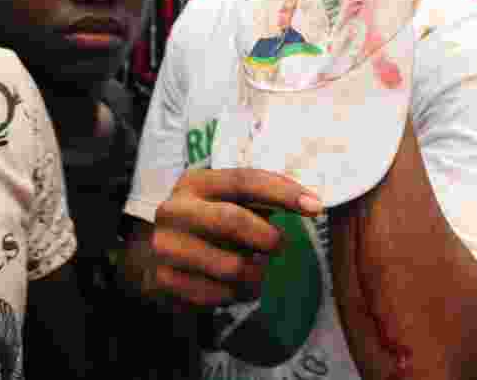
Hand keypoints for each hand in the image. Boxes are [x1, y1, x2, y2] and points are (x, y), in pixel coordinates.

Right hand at [151, 168, 322, 306]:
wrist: (160, 254)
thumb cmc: (211, 223)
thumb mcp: (230, 201)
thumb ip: (264, 198)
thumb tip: (310, 204)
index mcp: (194, 182)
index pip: (244, 180)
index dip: (282, 192)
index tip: (316, 206)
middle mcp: (174, 210)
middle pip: (231, 220)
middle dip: (267, 238)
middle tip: (279, 246)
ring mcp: (165, 246)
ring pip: (230, 267)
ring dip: (256, 273)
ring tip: (255, 269)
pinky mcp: (164, 280)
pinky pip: (219, 296)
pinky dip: (237, 294)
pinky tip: (234, 285)